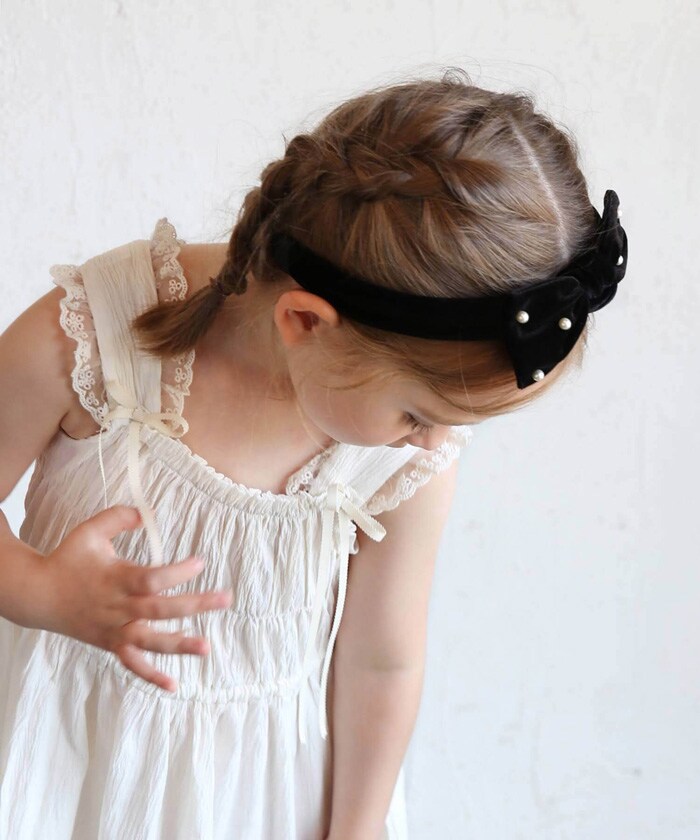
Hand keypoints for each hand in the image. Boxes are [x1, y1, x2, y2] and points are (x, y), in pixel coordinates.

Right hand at [34, 504, 231, 691]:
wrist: (38, 595)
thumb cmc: (68, 559)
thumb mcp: (90, 531)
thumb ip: (118, 517)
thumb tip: (145, 513)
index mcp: (117, 579)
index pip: (152, 579)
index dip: (177, 572)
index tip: (201, 563)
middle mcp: (118, 607)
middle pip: (160, 609)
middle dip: (195, 605)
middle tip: (225, 599)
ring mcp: (115, 629)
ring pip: (150, 641)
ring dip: (180, 645)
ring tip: (206, 647)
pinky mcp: (111, 644)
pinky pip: (132, 663)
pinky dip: (151, 676)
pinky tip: (173, 685)